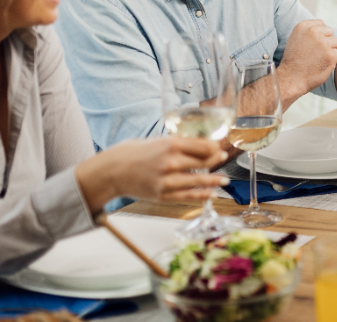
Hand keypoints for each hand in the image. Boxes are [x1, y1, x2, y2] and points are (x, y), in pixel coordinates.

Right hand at [76, 137, 227, 209]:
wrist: (111, 171)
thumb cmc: (132, 153)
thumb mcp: (156, 140)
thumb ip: (176, 143)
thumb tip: (197, 143)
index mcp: (170, 144)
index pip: (203, 146)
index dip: (215, 147)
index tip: (219, 146)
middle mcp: (171, 162)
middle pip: (204, 162)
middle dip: (216, 159)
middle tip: (223, 158)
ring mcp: (167, 180)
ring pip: (199, 181)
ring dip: (215, 180)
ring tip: (225, 181)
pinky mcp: (163, 194)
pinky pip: (187, 195)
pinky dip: (202, 195)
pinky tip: (211, 194)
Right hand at [277, 19, 336, 99]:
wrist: (291, 78)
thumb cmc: (293, 61)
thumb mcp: (295, 39)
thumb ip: (308, 31)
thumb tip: (324, 29)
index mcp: (303, 26)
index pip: (321, 23)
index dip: (320, 34)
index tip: (314, 44)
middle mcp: (314, 32)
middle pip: (330, 31)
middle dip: (327, 41)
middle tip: (317, 53)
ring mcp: (324, 43)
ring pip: (336, 42)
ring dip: (330, 50)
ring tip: (319, 59)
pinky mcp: (331, 55)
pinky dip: (332, 61)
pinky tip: (322, 65)